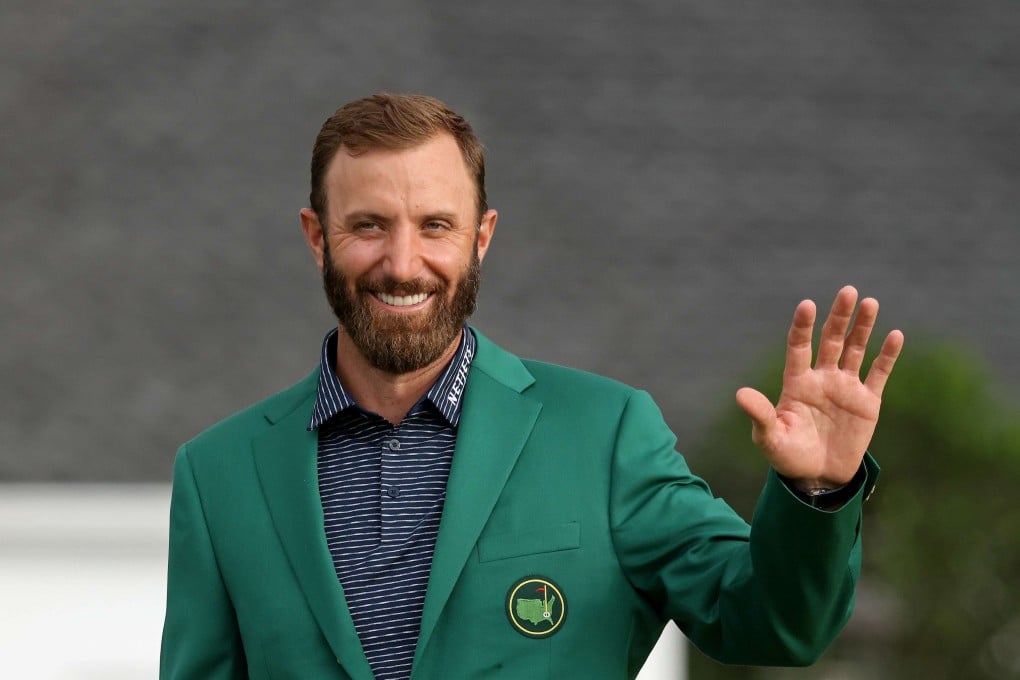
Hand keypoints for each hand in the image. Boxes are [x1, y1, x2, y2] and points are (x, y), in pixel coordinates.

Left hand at [735, 286, 903, 488]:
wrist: (817, 476)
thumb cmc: (787, 455)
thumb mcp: (770, 437)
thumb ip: (760, 415)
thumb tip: (740, 394)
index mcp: (796, 382)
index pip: (799, 346)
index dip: (803, 326)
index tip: (807, 305)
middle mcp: (821, 378)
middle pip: (830, 340)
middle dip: (838, 317)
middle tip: (847, 291)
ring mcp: (845, 387)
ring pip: (855, 349)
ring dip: (863, 327)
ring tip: (870, 302)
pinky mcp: (867, 402)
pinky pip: (878, 373)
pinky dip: (887, 355)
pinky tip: (894, 335)